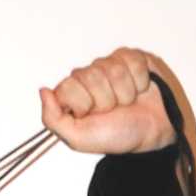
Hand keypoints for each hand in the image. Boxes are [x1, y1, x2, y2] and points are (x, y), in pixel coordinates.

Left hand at [39, 47, 177, 155]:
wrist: (152, 132)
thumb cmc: (116, 135)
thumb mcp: (78, 138)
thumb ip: (53, 119)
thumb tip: (43, 91)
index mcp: (72, 94)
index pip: (67, 86)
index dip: (83, 104)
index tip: (92, 116)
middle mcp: (87, 77)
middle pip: (90, 76)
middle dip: (105, 100)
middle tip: (112, 111)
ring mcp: (109, 64)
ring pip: (113, 69)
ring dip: (124, 93)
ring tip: (126, 103)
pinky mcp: (131, 56)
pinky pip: (132, 61)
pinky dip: (138, 82)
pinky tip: (139, 90)